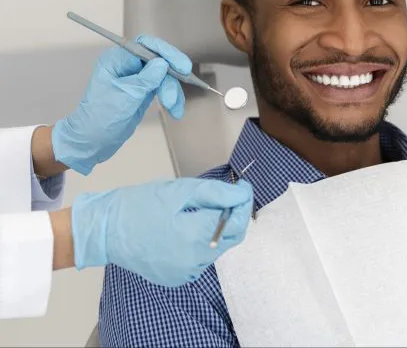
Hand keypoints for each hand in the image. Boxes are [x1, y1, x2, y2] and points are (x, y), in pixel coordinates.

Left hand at [52, 35, 191, 174]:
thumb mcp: (125, 97)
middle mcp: (127, 65)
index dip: (166, 54)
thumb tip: (163, 63)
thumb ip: (145, 79)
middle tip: (174, 97)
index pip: (146, 46)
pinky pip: (164, 88)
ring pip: (165, 76)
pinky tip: (175, 111)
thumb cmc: (100, 118)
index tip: (182, 67)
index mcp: (116, 60)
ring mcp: (137, 77)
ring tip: (174, 109)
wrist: (93, 140)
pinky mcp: (145, 90)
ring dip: (172, 92)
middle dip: (170, 79)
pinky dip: (172, 98)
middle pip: (159, 60)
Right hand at [71, 177, 252, 286]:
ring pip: (217, 248)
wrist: (103, 231)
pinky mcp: (177, 278)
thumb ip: (216, 194)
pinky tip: (186, 228)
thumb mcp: (180, 191)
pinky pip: (201, 259)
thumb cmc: (138, 205)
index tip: (243, 187)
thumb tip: (243, 195)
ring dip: (217, 229)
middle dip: (233, 215)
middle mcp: (194, 261)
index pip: (238, 222)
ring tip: (199, 211)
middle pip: (231, 238)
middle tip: (225, 196)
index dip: (244, 202)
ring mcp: (185, 273)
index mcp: (196, 237)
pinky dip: (201, 243)